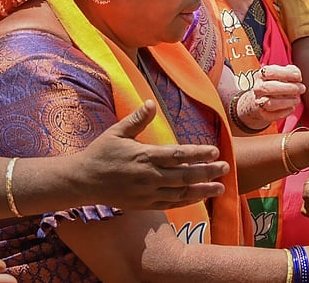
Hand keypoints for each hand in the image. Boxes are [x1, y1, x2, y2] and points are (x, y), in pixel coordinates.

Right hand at [78, 100, 229, 209]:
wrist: (82, 181)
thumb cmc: (100, 153)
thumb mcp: (117, 132)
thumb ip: (137, 119)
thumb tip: (151, 103)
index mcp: (144, 155)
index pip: (178, 154)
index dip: (199, 153)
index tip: (215, 151)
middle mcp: (148, 176)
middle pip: (185, 175)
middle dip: (208, 172)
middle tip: (226, 168)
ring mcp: (147, 192)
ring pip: (181, 193)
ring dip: (202, 190)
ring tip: (221, 187)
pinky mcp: (143, 204)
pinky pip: (170, 204)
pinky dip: (186, 201)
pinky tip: (199, 197)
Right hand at [239, 65, 306, 125]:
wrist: (259, 100)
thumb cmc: (275, 84)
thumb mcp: (280, 75)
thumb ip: (289, 71)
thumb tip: (296, 74)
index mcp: (261, 75)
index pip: (270, 72)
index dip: (286, 73)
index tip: (299, 77)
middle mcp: (258, 88)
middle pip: (268, 87)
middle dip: (288, 88)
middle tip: (302, 88)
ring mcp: (258, 101)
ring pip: (269, 103)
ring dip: (286, 102)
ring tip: (297, 100)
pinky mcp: (262, 114)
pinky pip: (271, 115)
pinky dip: (283, 113)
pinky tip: (292, 108)